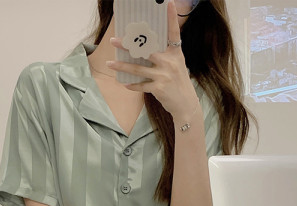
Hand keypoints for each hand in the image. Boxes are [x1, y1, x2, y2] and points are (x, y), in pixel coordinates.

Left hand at [107, 0, 198, 120]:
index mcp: (175, 53)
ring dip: (122, 66)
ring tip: (110, 63)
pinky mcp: (159, 88)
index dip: (171, 18)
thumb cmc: (179, 84)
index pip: (173, 32)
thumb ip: (164, 56)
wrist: (186, 105)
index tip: (168, 3)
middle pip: (146, 50)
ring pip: (138, 69)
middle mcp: (170, 62)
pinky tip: (124, 84)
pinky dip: (132, 85)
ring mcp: (164, 75)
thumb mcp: (176, 66)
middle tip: (114, 40)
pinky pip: (141, 85)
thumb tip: (145, 49)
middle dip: (128, 45)